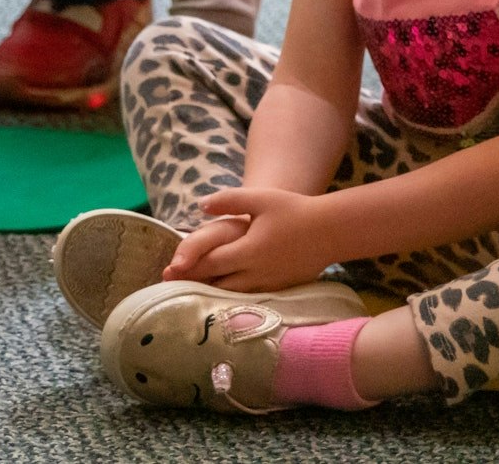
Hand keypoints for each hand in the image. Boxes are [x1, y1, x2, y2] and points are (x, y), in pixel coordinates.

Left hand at [176, 188, 334, 292]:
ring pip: (231, 295)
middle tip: (170, 288)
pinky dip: (230, 299)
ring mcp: (267, 284)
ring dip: (209, 295)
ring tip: (189, 295)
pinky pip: (248, 298)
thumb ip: (229, 200)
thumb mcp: (261, 199)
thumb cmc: (294, 211)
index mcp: (248, 251)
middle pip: (216, 283)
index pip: (210, 262)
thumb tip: (200, 205)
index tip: (168, 270)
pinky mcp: (278, 290)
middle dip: (193, 285)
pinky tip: (221, 298)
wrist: (330, 230)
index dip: (187, 266)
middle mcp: (255, 272)